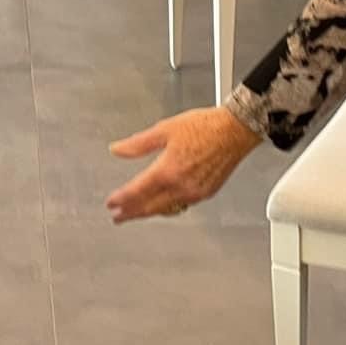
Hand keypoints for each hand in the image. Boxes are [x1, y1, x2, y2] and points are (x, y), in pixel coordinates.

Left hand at [106, 106, 261, 223]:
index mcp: (168, 170)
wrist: (235, 130)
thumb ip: (138, 144)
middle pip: (150, 206)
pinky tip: (163, 205)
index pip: (137, 191)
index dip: (121, 199)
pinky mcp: (206, 193)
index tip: (111, 204)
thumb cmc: (205, 127)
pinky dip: (168, 208)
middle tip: (118, 217)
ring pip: (166, 209)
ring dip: (149, 212)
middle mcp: (181, 185)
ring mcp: (195, 192)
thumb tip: (118, 149)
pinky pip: (182, 206)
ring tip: (136, 213)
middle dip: (131, 213)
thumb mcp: (164, 129)